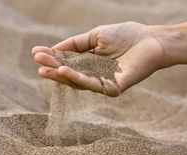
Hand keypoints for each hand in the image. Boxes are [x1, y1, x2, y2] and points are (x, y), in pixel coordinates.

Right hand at [31, 22, 165, 95]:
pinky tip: (65, 70)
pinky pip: (93, 84)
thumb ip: (76, 43)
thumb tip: (54, 48)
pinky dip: (78, 78)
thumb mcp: (95, 35)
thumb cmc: (125, 35)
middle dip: (53, 69)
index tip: (36, 52)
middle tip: (38, 65)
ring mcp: (104, 82)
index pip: (68, 61)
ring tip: (46, 69)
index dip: (53, 57)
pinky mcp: (113, 87)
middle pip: (71, 73)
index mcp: (91, 61)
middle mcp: (95, 73)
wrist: (151, 40)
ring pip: (79, 81)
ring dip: (62, 75)